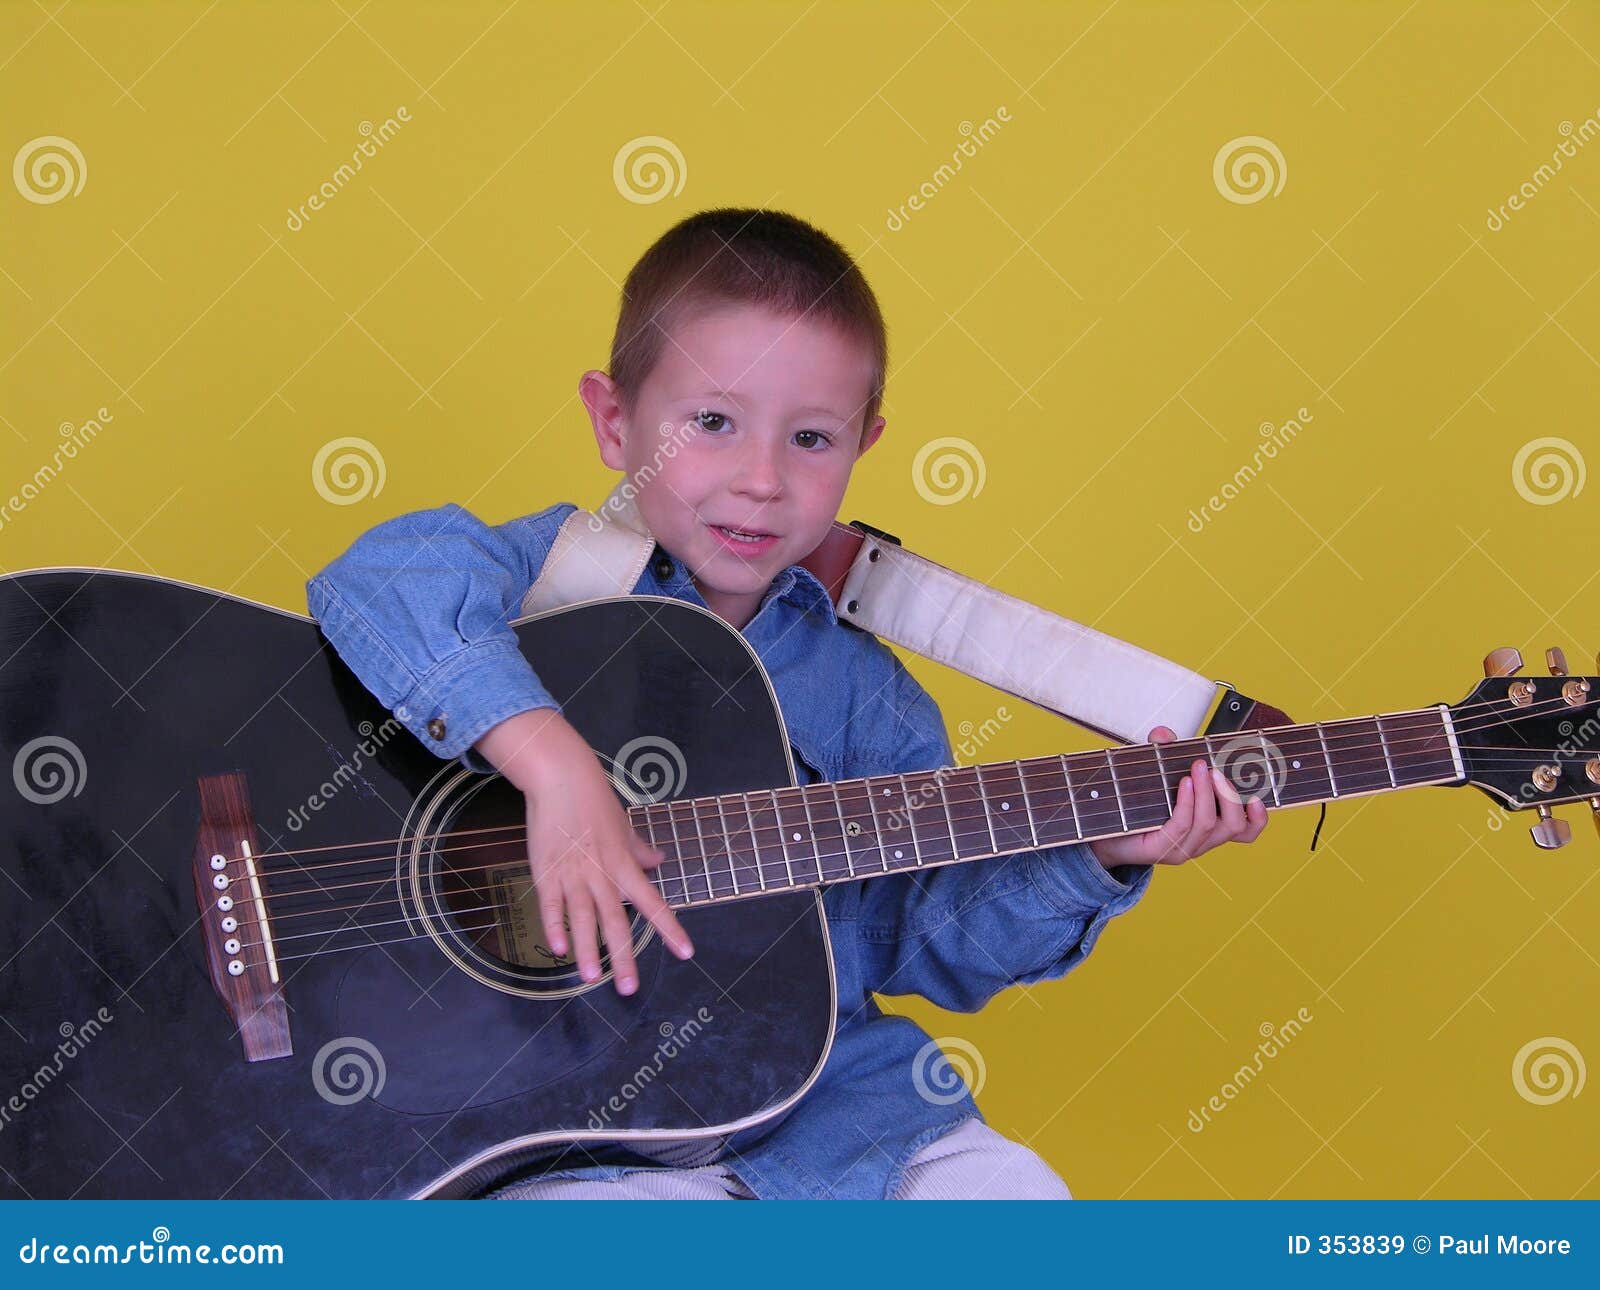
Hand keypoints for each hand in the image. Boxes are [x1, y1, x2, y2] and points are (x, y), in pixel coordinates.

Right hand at [476, 710, 694, 994]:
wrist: (561, 777)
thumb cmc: (594, 801)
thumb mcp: (623, 825)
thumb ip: (639, 850)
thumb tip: (658, 861)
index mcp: (624, 864)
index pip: (653, 902)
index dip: (670, 928)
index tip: (686, 952)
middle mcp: (602, 874)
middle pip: (615, 921)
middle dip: (623, 957)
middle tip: (628, 988)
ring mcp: (573, 874)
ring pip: (583, 918)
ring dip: (587, 950)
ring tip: (591, 978)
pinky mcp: (546, 872)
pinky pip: (551, 905)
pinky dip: (555, 926)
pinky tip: (558, 948)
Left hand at [1087, 725, 1268, 868]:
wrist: (1102, 834)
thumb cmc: (1135, 808)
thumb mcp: (1154, 777)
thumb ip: (1162, 755)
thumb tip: (1164, 733)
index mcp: (1209, 829)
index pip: (1245, 831)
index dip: (1259, 818)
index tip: (1258, 797)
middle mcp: (1200, 842)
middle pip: (1234, 826)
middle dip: (1230, 794)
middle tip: (1215, 770)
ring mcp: (1181, 849)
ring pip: (1209, 824)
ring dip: (1208, 794)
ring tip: (1198, 769)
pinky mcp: (1160, 850)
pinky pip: (1182, 826)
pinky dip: (1187, 803)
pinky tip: (1184, 784)